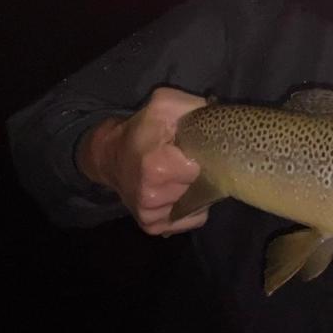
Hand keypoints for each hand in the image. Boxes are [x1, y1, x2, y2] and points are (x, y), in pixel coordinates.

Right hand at [78, 87, 207, 235]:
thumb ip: (195, 107)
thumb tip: (222, 119)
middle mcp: (152, 197)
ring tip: (181, 174)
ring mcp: (152, 215)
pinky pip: (193, 219)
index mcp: (158, 166)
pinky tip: (181, 190)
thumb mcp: (165, 105)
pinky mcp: (153, 226)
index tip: (196, 149)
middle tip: (188, 160)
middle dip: (202, 172)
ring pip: (200, 204)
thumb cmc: (142, 129)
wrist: (111, 156)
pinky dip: (193, 207)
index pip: (203, 167)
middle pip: (204, 187)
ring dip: (198, 190)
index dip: (204, 155)